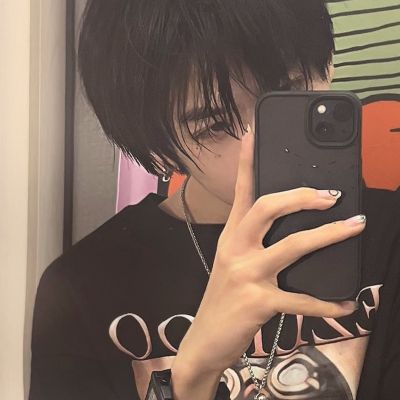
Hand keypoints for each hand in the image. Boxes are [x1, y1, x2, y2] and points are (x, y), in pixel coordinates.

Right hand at [172, 124, 365, 377]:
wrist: (205, 340)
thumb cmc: (223, 297)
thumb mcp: (233, 262)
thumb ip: (255, 242)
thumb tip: (292, 226)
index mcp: (231, 236)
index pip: (240, 191)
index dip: (247, 161)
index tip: (254, 133)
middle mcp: (237, 249)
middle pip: (267, 208)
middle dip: (301, 196)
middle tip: (332, 194)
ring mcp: (247, 275)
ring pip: (292, 246)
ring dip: (328, 235)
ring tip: (354, 227)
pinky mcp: (259, 302)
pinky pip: (302, 299)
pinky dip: (327, 301)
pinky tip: (346, 301)